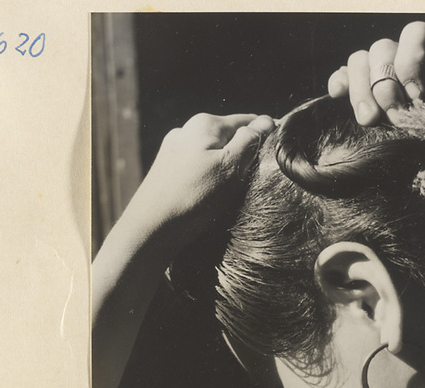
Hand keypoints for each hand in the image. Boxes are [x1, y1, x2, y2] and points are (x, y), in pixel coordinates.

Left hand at [131, 112, 274, 247]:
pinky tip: (209, 195)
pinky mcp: (167, 170)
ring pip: (213, 153)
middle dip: (243, 153)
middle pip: (229, 136)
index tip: (275, 159)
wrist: (150, 229)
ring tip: (230, 190)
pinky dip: (209, 176)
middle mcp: (186, 130)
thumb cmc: (193, 198)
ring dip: (226, 166)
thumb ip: (250, 141)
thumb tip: (267, 121)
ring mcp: (173, 150)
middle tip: (253, 179)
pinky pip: (198, 167)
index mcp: (205, 124)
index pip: (248, 120)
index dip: (265, 137)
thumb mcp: (230, 167)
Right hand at [327, 21, 424, 125]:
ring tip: (369, 119)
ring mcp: (370, 69)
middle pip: (381, 49)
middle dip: (386, 86)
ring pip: (358, 61)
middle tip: (394, 115)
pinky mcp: (350, 85)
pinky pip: (339, 76)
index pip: (414, 33)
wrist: (414, 154)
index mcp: (422, 52)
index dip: (412, 62)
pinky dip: (338, 83)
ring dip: (362, 91)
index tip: (416, 95)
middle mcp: (395, 54)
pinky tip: (337, 94)